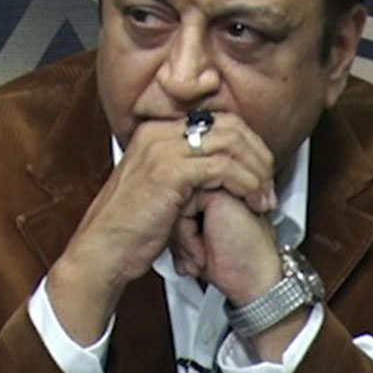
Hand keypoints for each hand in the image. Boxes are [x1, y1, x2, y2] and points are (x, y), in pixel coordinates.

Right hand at [45, 113, 274, 343]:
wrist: (103, 251)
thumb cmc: (130, 229)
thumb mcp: (159, 189)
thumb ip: (184, 170)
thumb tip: (217, 168)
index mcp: (155, 132)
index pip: (218, 121)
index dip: (248, 144)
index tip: (262, 171)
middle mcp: (158, 133)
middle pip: (230, 126)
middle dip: (259, 155)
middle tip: (270, 184)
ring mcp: (162, 149)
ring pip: (231, 144)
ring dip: (257, 172)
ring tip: (265, 198)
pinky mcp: (170, 172)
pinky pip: (223, 168)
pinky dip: (246, 185)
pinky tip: (251, 202)